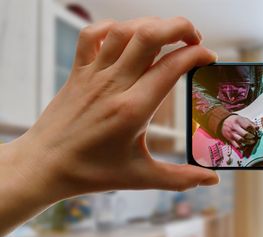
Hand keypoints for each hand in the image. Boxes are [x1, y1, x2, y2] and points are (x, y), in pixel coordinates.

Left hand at [0, 17, 218, 234]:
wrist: (44, 165)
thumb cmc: (92, 172)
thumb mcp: (141, 177)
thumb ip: (181, 178)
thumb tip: (213, 181)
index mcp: (132, 110)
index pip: (171, 67)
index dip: (196, 55)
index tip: (210, 58)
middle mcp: (113, 85)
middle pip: (149, 36)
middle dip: (179, 27)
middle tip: (195, 39)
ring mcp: (93, 75)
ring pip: (124, 30)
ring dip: (152, 24)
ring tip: (169, 35)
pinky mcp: (78, 71)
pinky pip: (93, 35)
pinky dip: (115, 28)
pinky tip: (130, 38)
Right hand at [221, 114, 257, 148]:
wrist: (223, 122)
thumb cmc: (234, 120)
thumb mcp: (242, 118)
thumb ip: (250, 123)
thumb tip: (257, 128)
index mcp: (238, 121)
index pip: (247, 126)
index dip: (253, 129)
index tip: (255, 131)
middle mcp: (234, 127)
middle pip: (245, 134)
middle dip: (251, 136)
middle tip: (254, 137)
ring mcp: (232, 134)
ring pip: (241, 140)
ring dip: (248, 142)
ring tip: (251, 141)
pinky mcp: (230, 139)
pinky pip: (236, 146)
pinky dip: (242, 148)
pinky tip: (245, 147)